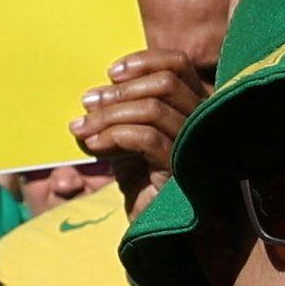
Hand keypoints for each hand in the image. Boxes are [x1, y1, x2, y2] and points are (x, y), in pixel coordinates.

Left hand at [71, 50, 210, 206]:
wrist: (154, 224)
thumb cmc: (142, 177)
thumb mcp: (128, 135)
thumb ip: (120, 111)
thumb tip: (93, 95)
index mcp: (194, 103)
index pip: (178, 64)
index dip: (143, 61)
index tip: (111, 73)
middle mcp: (202, 119)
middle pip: (164, 83)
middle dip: (119, 91)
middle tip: (87, 104)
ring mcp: (194, 143)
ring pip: (152, 109)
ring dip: (108, 115)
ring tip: (82, 129)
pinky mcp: (181, 169)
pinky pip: (146, 138)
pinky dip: (113, 136)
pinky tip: (94, 146)